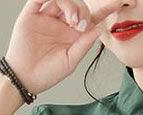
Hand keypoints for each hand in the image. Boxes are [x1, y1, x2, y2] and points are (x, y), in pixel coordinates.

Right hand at [3, 0, 124, 96]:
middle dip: (82, 10)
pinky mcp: (31, 15)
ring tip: (72, 20)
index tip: (117, 4)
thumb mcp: (71, 61)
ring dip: (70, 4)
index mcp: (72, 34)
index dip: (103, 10)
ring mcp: (45, 17)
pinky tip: (57, 2)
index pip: (90, 18)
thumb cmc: (47, 73)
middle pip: (76, 4)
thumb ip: (85, 44)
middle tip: (81, 25)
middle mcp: (60, 22)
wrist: (26, 79)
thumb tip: (100, 28)